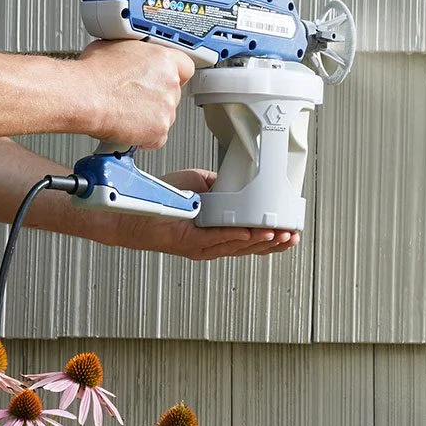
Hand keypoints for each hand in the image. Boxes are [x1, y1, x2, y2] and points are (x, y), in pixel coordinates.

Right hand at [75, 39, 193, 148]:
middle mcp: (170, 84)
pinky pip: (157, 137)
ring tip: (126, 112)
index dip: (173, 73)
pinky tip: (128, 127)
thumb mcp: (115, 47)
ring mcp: (166, 109)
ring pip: (165, 115)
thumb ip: (131, 54)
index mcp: (163, 59)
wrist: (84, 96)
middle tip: (136, 96)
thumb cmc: (93, 73)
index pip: (184, 67)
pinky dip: (145, 136)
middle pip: (173, 92)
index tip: (163, 78)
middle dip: (156, 96)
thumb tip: (126, 58)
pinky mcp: (158, 131)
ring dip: (150, 116)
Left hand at [107, 168, 301, 259]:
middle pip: (250, 248)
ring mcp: (200, 246)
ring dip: (259, 241)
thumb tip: (239, 178)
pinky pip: (214, 240)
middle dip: (273, 242)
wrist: (134, 207)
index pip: (251, 240)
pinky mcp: (187, 242)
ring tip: (278, 234)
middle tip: (292, 235)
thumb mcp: (202, 185)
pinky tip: (249, 234)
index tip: (292, 232)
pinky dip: (233, 236)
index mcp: (219, 233)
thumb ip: (222, 185)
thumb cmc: (165, 198)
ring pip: (236, 247)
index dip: (273, 239)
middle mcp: (212, 243)